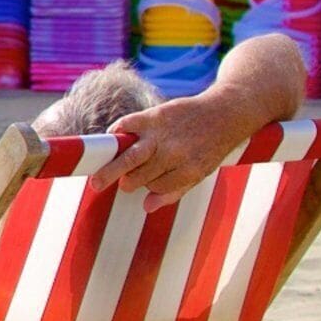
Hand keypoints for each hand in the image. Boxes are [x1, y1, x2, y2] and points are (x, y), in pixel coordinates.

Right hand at [91, 95, 246, 203]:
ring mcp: (162, 134)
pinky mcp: (153, 115)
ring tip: (97, 179)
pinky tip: (110, 140)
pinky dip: (115, 134)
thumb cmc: (210, 147)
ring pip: (130, 157)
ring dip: (112, 168)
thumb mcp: (200, 173)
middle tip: (102, 184)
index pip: (156, 187)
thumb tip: (146, 207)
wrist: (224, 113)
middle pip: (140, 175)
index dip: (148, 186)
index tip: (146, 182)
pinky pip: (126, 127)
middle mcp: (174, 154)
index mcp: (189, 170)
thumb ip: (174, 192)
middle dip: (126, 181)